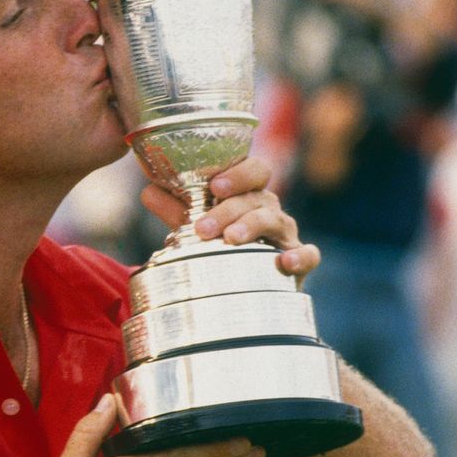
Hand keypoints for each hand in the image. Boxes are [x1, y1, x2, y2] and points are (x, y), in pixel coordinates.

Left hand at [140, 155, 320, 277]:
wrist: (245, 286)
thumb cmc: (221, 247)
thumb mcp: (197, 227)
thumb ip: (176, 210)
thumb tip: (148, 191)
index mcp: (248, 194)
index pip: (253, 170)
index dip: (237, 174)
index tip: (214, 187)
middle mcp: (269, 209)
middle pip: (258, 197)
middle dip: (230, 209)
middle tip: (204, 227)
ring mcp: (285, 234)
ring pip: (275, 221)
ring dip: (252, 226)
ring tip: (231, 239)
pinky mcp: (299, 262)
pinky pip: (308, 255)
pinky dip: (300, 256)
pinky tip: (285, 261)